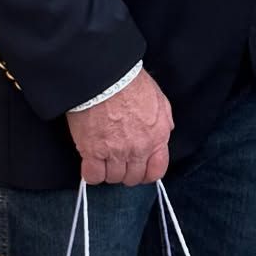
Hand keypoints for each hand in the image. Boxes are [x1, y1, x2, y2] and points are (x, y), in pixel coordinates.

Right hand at [67, 68, 172, 185]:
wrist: (105, 77)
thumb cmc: (131, 82)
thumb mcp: (159, 100)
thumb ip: (164, 121)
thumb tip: (164, 132)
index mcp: (157, 137)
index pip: (156, 171)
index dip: (146, 173)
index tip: (138, 168)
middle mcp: (138, 149)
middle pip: (132, 178)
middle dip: (125, 172)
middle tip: (117, 161)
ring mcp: (115, 152)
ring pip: (113, 178)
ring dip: (108, 172)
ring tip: (102, 159)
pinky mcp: (92, 151)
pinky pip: (93, 176)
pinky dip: (91, 174)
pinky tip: (90, 163)